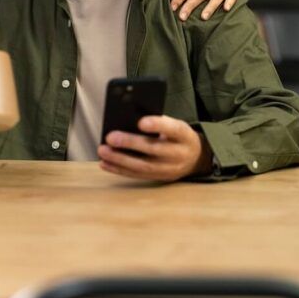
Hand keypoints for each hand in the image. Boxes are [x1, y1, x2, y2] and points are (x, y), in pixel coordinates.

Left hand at [97, 115, 212, 181]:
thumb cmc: (178, 136)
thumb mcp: (176, 125)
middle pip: (154, 149)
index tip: (140, 121)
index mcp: (185, 136)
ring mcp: (169, 169)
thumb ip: (159, 122)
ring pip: (143, 166)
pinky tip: (106, 163)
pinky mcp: (159, 178)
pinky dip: (120, 170)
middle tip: (110, 137)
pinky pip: (138, 175)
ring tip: (103, 151)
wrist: (195, 158)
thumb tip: (130, 118)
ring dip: (120, 159)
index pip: (173, 129)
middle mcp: (179, 154)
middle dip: (130, 143)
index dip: (157, 125)